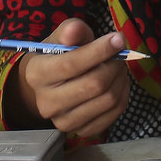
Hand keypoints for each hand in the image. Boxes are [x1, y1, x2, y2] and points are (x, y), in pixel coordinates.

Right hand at [9, 18, 132, 136]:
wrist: (49, 87)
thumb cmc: (58, 56)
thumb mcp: (61, 38)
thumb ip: (70, 30)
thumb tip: (76, 29)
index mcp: (37, 74)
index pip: (71, 64)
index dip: (99, 50)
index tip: (118, 39)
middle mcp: (47, 103)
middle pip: (94, 84)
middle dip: (113, 65)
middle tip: (118, 54)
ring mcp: (63, 121)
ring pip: (108, 100)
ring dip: (120, 79)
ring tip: (117, 67)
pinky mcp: (81, 131)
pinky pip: (114, 114)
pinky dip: (123, 95)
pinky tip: (117, 83)